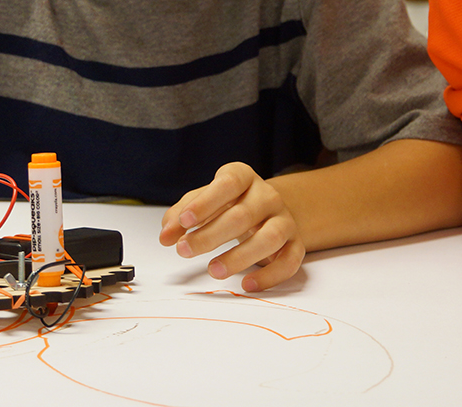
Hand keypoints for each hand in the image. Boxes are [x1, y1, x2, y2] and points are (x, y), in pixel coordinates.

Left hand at [159, 162, 303, 290]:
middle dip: (210, 235)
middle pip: (242, 215)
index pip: (228, 183)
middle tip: (184, 250)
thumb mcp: (203, 202)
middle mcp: (268, 196)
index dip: (206, 202)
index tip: (185, 221)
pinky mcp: (295, 244)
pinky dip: (269, 276)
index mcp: (244, 178)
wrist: (268, 210)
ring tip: (213, 270)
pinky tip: (247, 284)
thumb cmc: (230, 205)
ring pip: (269, 238)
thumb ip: (181, 216)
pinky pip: (289, 261)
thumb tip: (166, 235)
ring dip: (239, 257)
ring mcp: (284, 220)